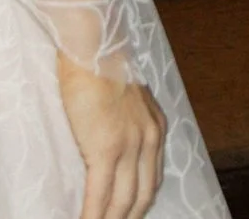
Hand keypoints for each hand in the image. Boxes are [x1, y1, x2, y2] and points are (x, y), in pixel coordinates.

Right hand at [58, 54, 164, 218]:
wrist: (93, 48)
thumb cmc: (100, 67)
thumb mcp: (125, 99)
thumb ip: (125, 123)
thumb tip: (110, 142)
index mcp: (155, 129)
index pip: (152, 178)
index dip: (140, 203)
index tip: (129, 216)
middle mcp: (149, 140)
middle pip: (143, 196)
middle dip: (129, 218)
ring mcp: (130, 146)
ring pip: (123, 201)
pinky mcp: (107, 149)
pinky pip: (100, 194)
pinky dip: (93, 216)